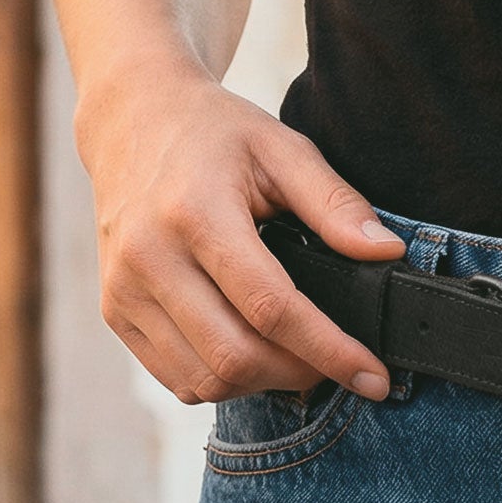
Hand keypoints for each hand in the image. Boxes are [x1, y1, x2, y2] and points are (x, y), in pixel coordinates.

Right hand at [77, 58, 404, 404]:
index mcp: (195, 214)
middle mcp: (149, 258)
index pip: (272, 308)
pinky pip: (178, 379)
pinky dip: (224, 381)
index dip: (330, 351)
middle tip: (338, 362)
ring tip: (295, 355)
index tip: (374, 377)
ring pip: (206, 381)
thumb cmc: (214, 134)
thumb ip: (336, 203)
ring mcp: (123, 290)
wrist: (131, 119)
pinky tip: (251, 351)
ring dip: (264, 383)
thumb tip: (387, 253)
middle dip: (301, 374)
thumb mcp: (283, 149)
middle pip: (236, 357)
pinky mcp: (114, 312)